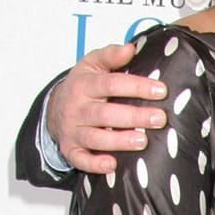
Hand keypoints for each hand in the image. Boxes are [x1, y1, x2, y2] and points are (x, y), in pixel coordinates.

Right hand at [45, 42, 168, 175]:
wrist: (54, 108)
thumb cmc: (82, 86)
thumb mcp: (91, 64)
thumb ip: (110, 55)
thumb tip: (130, 48)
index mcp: (84, 85)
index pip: (111, 84)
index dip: (136, 87)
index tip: (160, 91)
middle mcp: (77, 108)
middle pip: (105, 113)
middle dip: (133, 116)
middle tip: (159, 118)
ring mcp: (73, 130)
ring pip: (95, 138)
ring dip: (118, 141)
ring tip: (142, 141)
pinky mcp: (71, 150)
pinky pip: (81, 160)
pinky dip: (95, 164)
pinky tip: (112, 165)